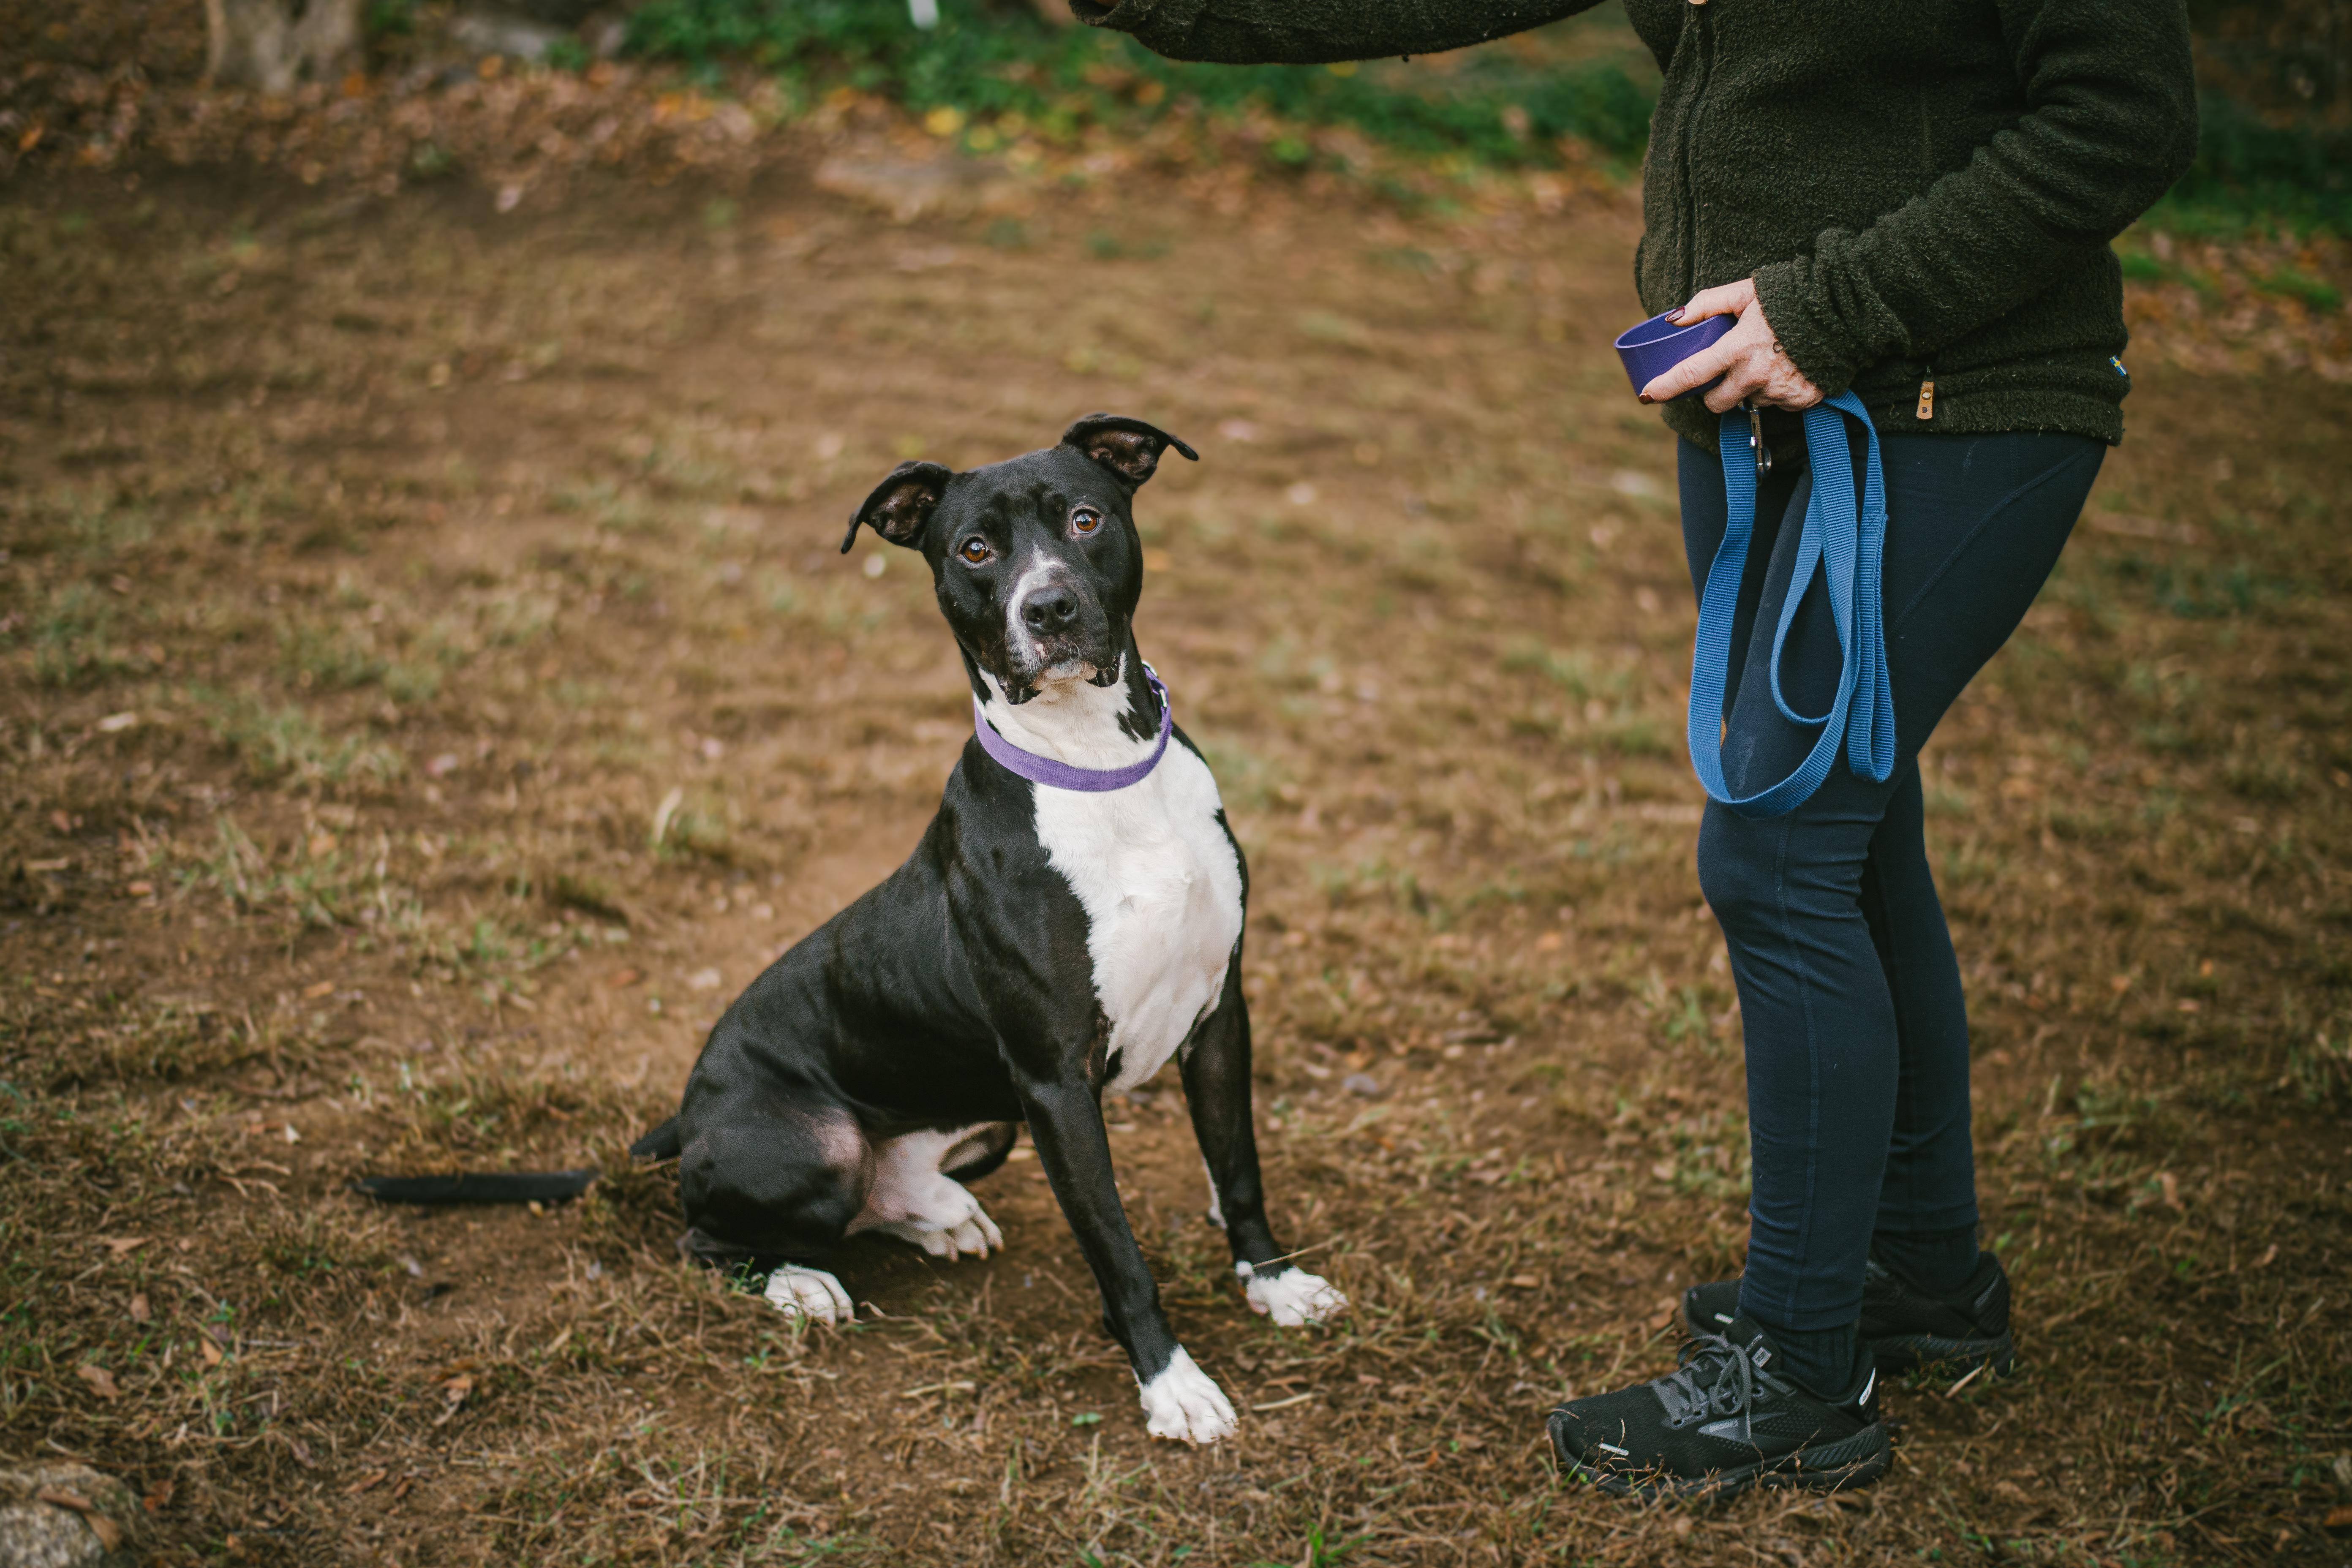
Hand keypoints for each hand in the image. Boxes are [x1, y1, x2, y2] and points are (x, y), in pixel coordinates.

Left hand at [1639, 278, 1823, 413]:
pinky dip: (1777, 390)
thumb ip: (1706, 304)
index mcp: (1738, 348)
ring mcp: (1780, 390)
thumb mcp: (1744, 292)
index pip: (1691, 374)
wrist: (1842, 307)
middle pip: (1716, 403)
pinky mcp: (1802, 399)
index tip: (1647, 394)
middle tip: (1726, 368)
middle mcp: (1757, 375)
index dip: (1666, 387)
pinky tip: (1787, 367)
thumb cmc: (1788, 297)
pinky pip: (1777, 404)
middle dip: (1714, 391)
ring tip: (1767, 358)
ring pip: (1748, 402)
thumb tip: (1673, 320)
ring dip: (1750, 387)